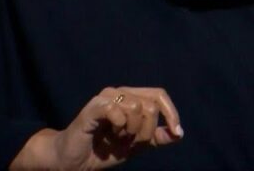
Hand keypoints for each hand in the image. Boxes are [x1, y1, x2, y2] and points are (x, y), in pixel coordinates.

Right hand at [12, 86, 183, 169]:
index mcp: (131, 97)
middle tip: (130, 141)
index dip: (171, 113)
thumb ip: (156, 137)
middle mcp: (119, 92)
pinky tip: (110, 133)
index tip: (177, 132)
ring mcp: (105, 98)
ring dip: (132, 132)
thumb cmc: (103, 150)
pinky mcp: (93, 107)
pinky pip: (118, 111)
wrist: (75, 162)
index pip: (159, 95)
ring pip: (138, 108)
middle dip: (147, 131)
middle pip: (151, 105)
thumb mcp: (136, 146)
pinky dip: (120, 126)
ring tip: (117, 138)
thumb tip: (179, 133)